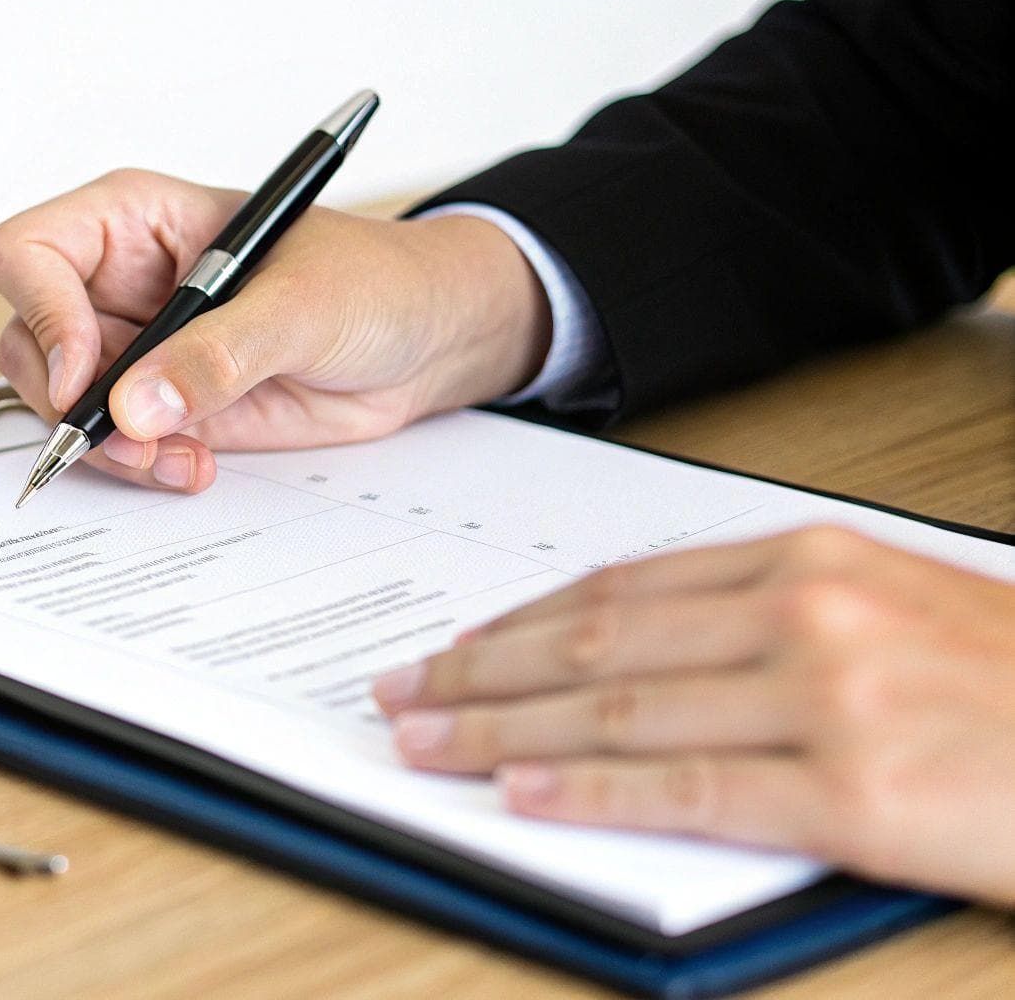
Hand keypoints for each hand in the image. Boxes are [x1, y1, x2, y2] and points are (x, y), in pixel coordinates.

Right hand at [0, 169, 551, 491]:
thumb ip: (220, 353)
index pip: (31, 253)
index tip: (84, 374)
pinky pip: (116, 444)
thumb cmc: (377, 281)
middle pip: (30, 339)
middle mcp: (123, 282)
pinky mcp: (167, 404)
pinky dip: (141, 466)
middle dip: (64, 400)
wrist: (428, 342)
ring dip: (105, 446)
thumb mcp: (303, 305)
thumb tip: (138, 403)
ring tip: (174, 458)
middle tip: (125, 437)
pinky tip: (194, 464)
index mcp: (138, 220)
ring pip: (63, 403)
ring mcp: (141, 347)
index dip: (41, 313)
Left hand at [371, 525, 1014, 905]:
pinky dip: (586, 792)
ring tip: (428, 746)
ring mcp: (825, 700)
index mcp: (808, 560)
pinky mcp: (850, 794)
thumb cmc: (1012, 679)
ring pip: (614, 713)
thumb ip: (769, 612)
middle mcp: (805, 613)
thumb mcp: (890, 606)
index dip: (519, 623)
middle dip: (480, 673)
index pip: (620, 590)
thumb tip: (639, 642)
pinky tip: (521, 796)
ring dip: (500, 732)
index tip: (453, 647)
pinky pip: (684, 791)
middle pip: (595, 645)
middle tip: (401, 694)